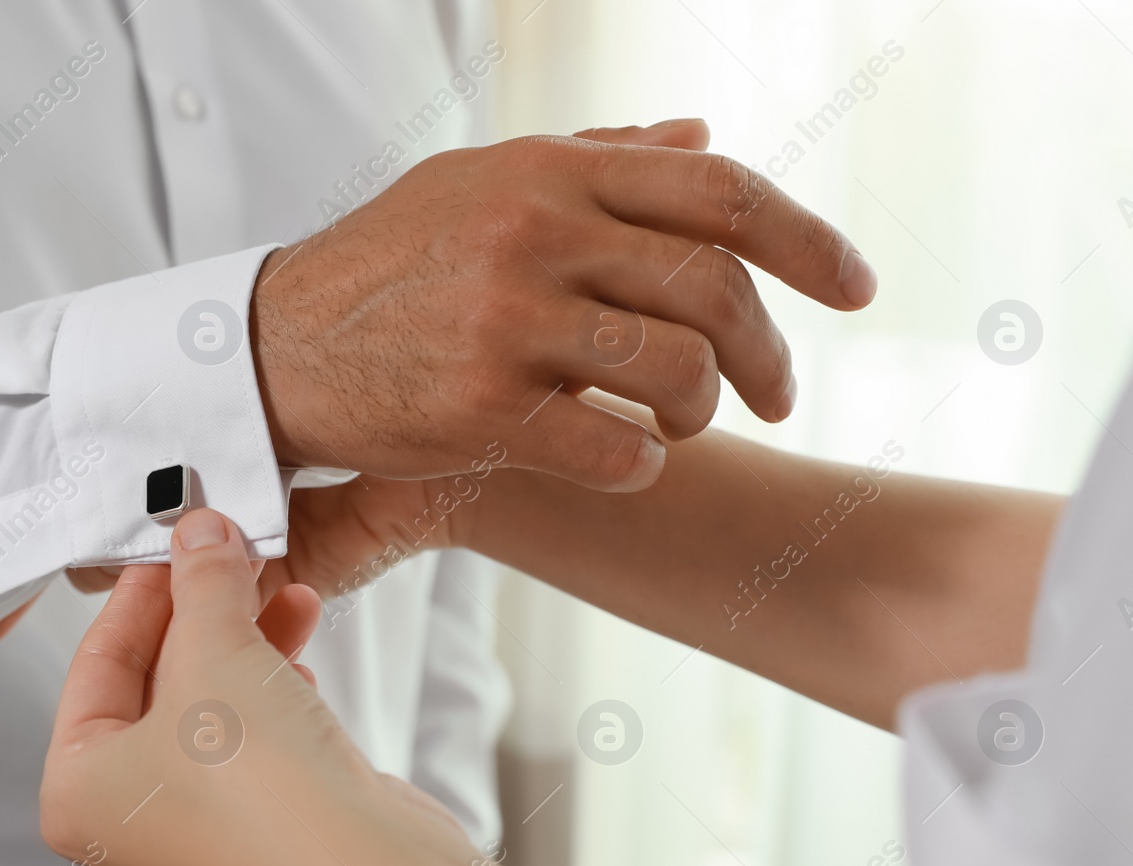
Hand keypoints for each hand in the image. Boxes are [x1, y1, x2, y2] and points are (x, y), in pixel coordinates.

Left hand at [40, 508, 470, 865]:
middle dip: (205, 620)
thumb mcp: (219, 651)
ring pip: (212, 723)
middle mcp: (131, 833)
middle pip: (156, 693)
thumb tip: (199, 539)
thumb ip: (205, 584)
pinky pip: (257, 758)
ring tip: (287, 600)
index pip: (96, 667)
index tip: (176, 552)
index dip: (143, 596)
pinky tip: (303, 668)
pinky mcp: (266, 848)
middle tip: (231, 565)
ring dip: (249, 653)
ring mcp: (202, 847)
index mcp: (78, 797)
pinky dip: (275, 705)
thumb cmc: (266, 798)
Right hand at [252, 118, 876, 492]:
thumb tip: (700, 136)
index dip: (810, 241)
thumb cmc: (387, 264)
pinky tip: (634, 460)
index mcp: (550, 170)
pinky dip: (646, 462)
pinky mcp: (482, 410)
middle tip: (778, 393)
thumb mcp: (482, 182)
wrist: (275, 345)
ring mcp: (510, 323)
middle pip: (716, 287)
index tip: (857, 288)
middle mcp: (536, 234)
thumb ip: (597, 157)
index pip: (720, 192)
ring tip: (690, 424)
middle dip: (771, 351)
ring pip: (677, 369)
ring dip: (706, 410)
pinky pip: (615, 447)